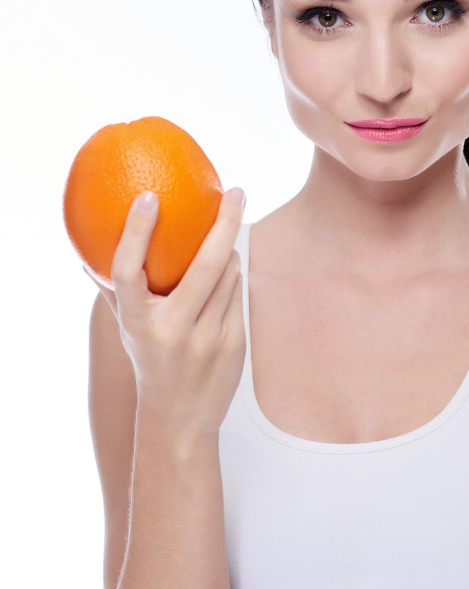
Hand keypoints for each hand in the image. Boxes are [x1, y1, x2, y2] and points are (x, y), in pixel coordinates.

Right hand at [84, 187, 246, 439]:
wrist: (180, 419)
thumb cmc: (150, 361)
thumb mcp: (127, 330)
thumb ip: (114, 293)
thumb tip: (87, 255)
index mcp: (135, 321)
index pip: (127, 271)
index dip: (135, 232)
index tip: (150, 196)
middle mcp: (169, 330)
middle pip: (204, 264)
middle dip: (225, 222)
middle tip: (237, 192)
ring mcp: (205, 338)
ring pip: (229, 275)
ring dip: (228, 255)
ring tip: (220, 251)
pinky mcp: (233, 343)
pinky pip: (238, 294)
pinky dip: (233, 281)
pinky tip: (226, 282)